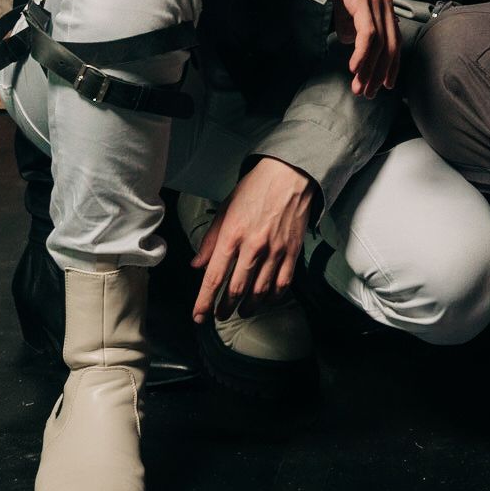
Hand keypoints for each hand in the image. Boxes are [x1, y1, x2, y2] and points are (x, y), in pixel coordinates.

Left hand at [191, 155, 315, 320]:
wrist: (290, 174)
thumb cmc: (255, 189)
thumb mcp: (226, 209)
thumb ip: (210, 240)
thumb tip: (197, 265)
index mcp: (232, 235)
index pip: (214, 277)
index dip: (204, 301)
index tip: (199, 316)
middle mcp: (252, 246)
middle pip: (236, 289)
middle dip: (225, 308)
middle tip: (219, 316)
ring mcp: (275, 251)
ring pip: (260, 291)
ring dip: (248, 307)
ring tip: (241, 312)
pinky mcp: (292, 252)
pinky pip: (282, 283)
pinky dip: (273, 298)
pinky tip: (266, 301)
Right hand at [331, 0, 399, 97]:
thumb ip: (351, 18)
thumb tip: (350, 40)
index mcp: (385, 4)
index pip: (394, 41)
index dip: (391, 65)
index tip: (385, 85)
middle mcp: (385, 5)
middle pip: (389, 47)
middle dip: (380, 74)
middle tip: (370, 94)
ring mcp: (376, 2)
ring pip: (379, 45)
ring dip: (369, 70)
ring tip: (360, 88)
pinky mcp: (363, 0)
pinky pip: (368, 33)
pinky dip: (363, 53)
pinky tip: (355, 67)